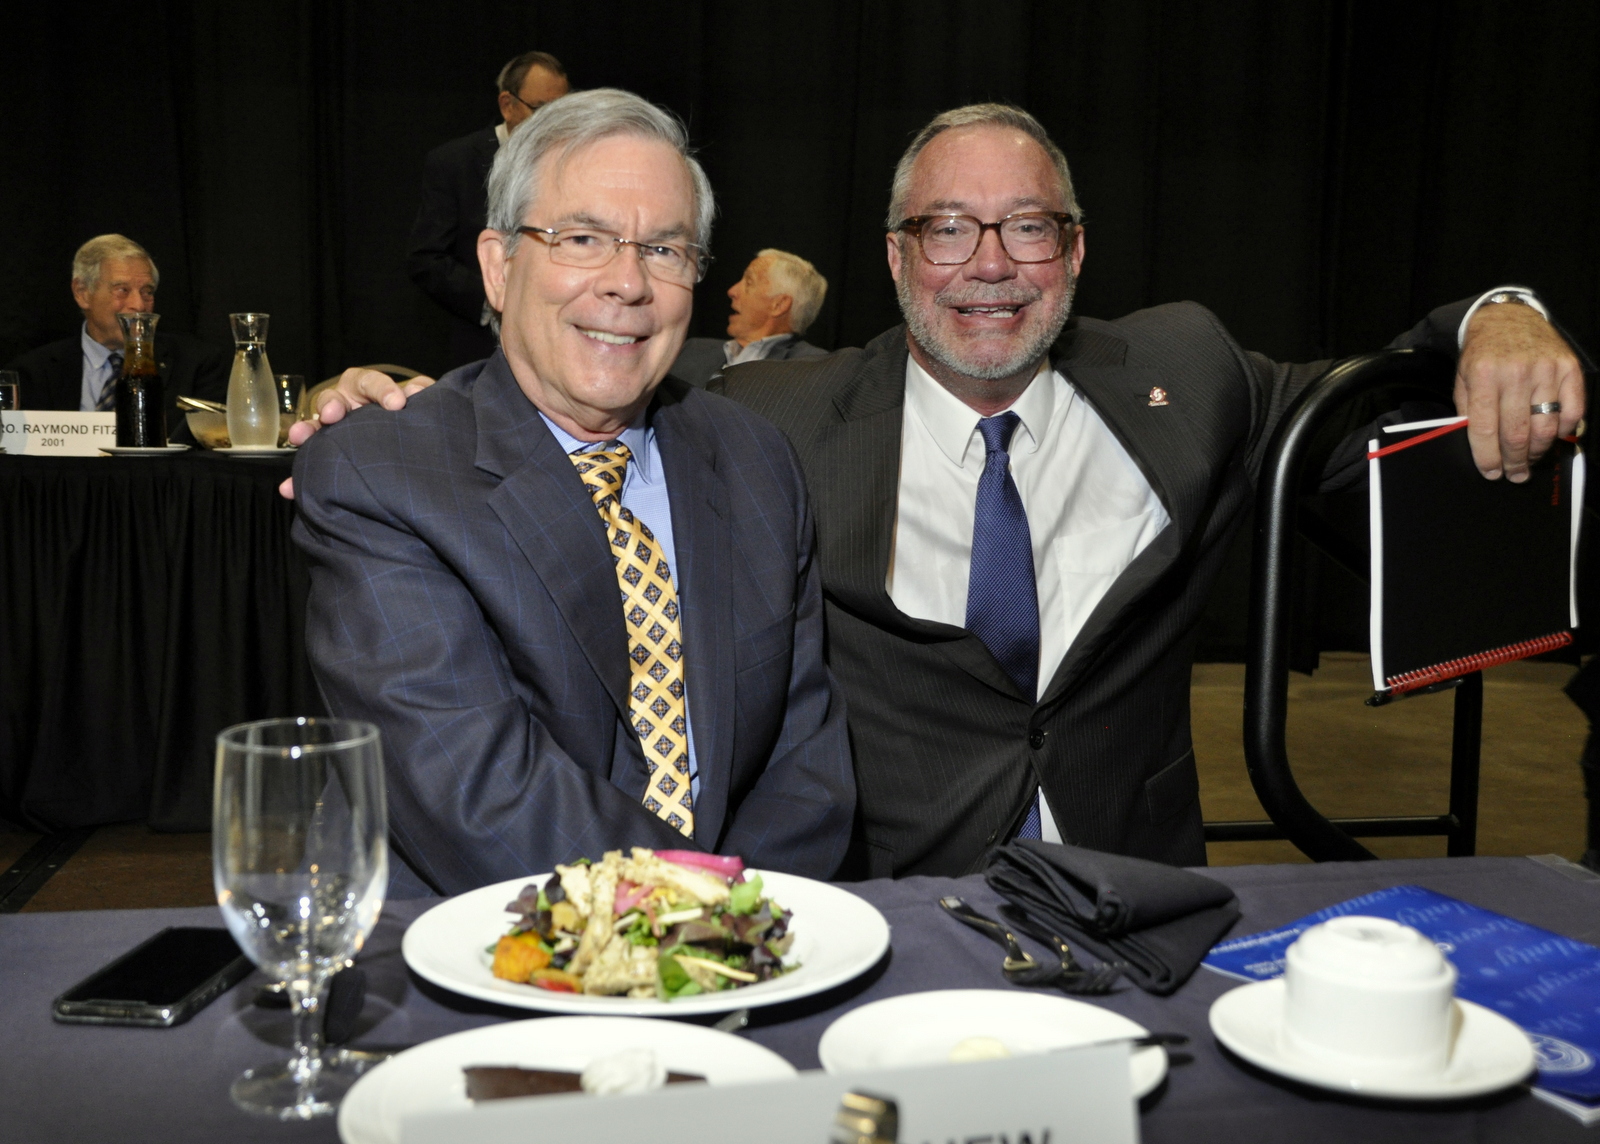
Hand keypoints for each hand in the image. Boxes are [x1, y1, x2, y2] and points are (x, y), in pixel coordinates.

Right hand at [277, 369, 435, 497]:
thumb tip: (416, 392)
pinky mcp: (326, 455)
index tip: (396, 404)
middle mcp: (344, 405)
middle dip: (331, 405)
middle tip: (333, 414)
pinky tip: (290, 488)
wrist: (406, 443)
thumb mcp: (419, 400)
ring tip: (300, 437)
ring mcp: (332, 430)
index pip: (370, 382)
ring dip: (306, 431)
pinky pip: (309, 465)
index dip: (382, 390)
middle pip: (332, 399)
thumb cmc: (409, 414)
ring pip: (314, 427)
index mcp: (366, 388)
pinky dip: (298, 477)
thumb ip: (420, 392)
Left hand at [1456, 302, 1583, 481]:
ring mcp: (1546, 370)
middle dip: (1514, 461)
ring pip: (1546, 427)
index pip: (1484, 428)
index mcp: (1483, 376)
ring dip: (1538, 451)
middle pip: (1517, 433)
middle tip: (1514, 474)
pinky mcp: (1569, 368)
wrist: (1508, 318)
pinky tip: (1553, 438)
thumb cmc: (1483, 354)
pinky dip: (1565, 431)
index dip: (1488, 457)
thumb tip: (1479, 447)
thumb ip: (1468, 411)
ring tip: (1530, 460)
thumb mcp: (1463, 379)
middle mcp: (1515, 373)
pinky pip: (1573, 410)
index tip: (1492, 473)